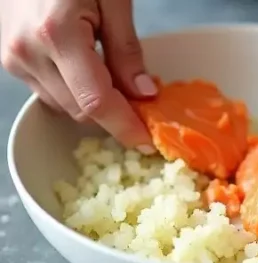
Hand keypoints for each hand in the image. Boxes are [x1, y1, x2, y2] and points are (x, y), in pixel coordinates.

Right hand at [0, 0, 154, 149]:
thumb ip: (126, 48)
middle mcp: (28, 52)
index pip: (96, 102)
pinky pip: (49, 92)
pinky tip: (87, 70)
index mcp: (56, 34)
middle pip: (82, 111)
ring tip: (113, 76)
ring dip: (93, 103)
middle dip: (115, 113)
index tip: (149, 140)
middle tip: (142, 102)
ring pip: (65, 107)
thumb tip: (145, 94)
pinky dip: (74, 91)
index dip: (126, 127)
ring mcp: (14, 58)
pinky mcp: (9, 59)